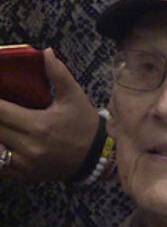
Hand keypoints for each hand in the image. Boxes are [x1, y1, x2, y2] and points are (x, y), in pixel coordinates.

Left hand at [0, 48, 99, 180]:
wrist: (97, 158)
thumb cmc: (84, 125)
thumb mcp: (74, 97)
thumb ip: (58, 74)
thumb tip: (46, 52)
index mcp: (39, 125)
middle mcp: (29, 146)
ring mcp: (25, 163)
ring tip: (1, 122)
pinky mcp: (23, 174)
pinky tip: (2, 139)